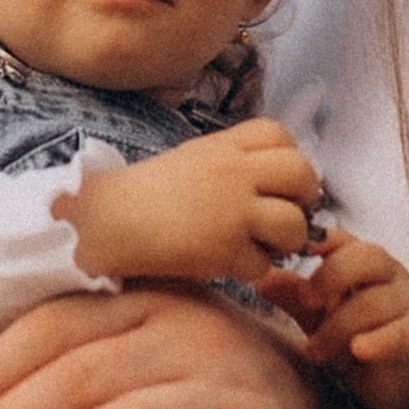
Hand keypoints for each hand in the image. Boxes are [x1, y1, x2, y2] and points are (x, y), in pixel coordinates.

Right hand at [68, 123, 320, 287]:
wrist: (104, 221)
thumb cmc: (148, 194)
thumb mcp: (195, 160)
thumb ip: (238, 164)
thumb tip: (285, 192)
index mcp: (225, 145)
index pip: (283, 138)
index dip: (288, 162)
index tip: (275, 183)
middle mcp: (235, 172)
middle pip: (303, 175)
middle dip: (302, 201)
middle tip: (281, 217)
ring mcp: (232, 210)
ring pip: (294, 226)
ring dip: (282, 243)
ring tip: (256, 246)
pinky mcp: (224, 249)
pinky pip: (263, 265)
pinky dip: (249, 270)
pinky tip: (226, 263)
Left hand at [262, 235, 408, 408]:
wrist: (386, 382)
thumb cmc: (350, 338)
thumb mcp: (315, 315)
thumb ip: (294, 296)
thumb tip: (260, 279)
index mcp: (363, 262)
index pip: (344, 239)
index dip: (322, 241)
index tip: (297, 252)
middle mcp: (389, 275)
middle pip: (366, 256)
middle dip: (331, 276)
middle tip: (306, 301)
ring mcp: (408, 304)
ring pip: (373, 301)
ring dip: (338, 327)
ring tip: (316, 350)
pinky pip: (398, 333)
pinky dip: (375, 342)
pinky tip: (357, 351)